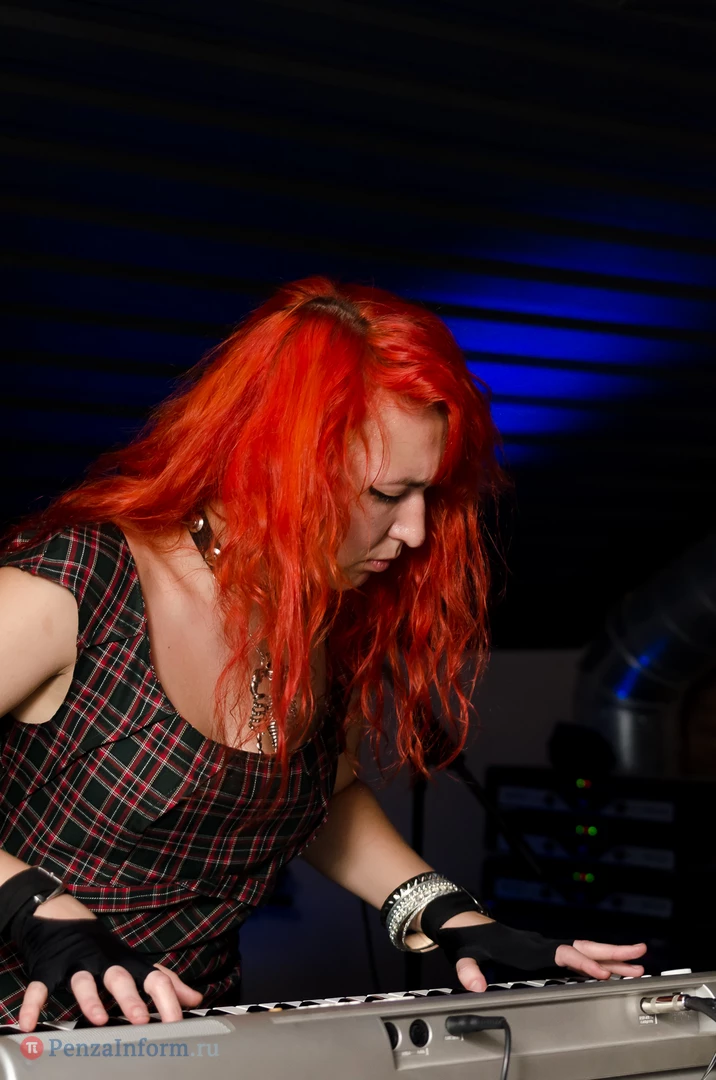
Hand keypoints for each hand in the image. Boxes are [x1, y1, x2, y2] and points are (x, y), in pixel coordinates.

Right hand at [14, 894, 202, 1030]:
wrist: (62, 917)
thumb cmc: (104, 949)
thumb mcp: (135, 963)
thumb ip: (165, 982)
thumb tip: (196, 999)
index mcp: (128, 962)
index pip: (154, 977)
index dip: (168, 999)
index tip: (178, 1022)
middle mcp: (105, 962)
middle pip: (120, 977)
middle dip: (130, 998)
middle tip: (141, 1019)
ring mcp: (76, 964)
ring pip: (84, 980)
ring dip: (90, 1000)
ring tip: (97, 1019)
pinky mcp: (49, 969)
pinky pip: (40, 987)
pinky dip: (33, 1004)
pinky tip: (28, 1023)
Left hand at [414, 908, 646, 992]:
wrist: (463, 925)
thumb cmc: (467, 940)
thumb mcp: (464, 955)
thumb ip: (468, 970)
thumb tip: (474, 984)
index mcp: (527, 948)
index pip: (561, 955)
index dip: (582, 964)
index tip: (603, 973)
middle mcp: (541, 945)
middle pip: (582, 947)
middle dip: (612, 952)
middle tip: (640, 955)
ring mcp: (545, 948)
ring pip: (584, 951)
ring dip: (611, 958)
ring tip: (638, 965)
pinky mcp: (545, 954)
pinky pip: (577, 959)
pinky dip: (596, 964)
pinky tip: (611, 972)